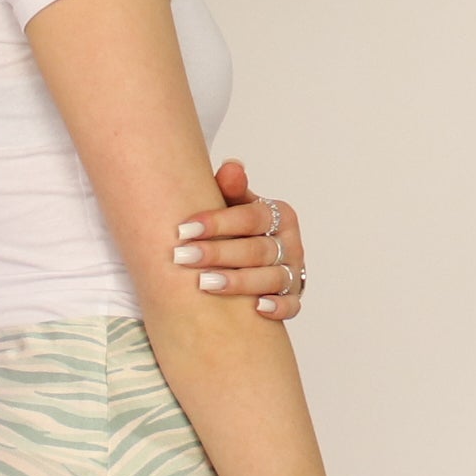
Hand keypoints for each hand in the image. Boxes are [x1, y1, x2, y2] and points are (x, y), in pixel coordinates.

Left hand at [173, 157, 305, 318]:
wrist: (251, 259)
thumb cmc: (238, 230)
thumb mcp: (235, 206)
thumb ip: (231, 188)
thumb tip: (231, 167)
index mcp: (278, 216)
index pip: (251, 217)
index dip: (219, 222)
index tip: (184, 229)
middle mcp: (290, 243)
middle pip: (257, 249)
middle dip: (218, 253)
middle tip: (183, 257)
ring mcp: (293, 272)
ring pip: (272, 278)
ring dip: (239, 282)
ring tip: (205, 284)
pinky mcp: (293, 298)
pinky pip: (291, 305)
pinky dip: (278, 307)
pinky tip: (256, 308)